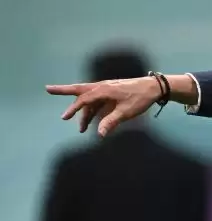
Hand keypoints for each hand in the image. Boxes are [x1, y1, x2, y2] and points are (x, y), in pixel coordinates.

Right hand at [46, 77, 162, 136]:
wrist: (154, 88)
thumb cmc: (141, 98)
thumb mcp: (126, 112)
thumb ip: (111, 122)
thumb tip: (99, 134)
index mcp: (104, 89)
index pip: (84, 98)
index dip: (74, 108)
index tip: (65, 117)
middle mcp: (103, 87)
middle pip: (79, 89)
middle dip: (63, 90)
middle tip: (47, 89)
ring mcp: (107, 89)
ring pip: (89, 100)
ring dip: (84, 113)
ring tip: (81, 129)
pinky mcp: (112, 93)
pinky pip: (98, 102)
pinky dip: (93, 111)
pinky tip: (93, 122)